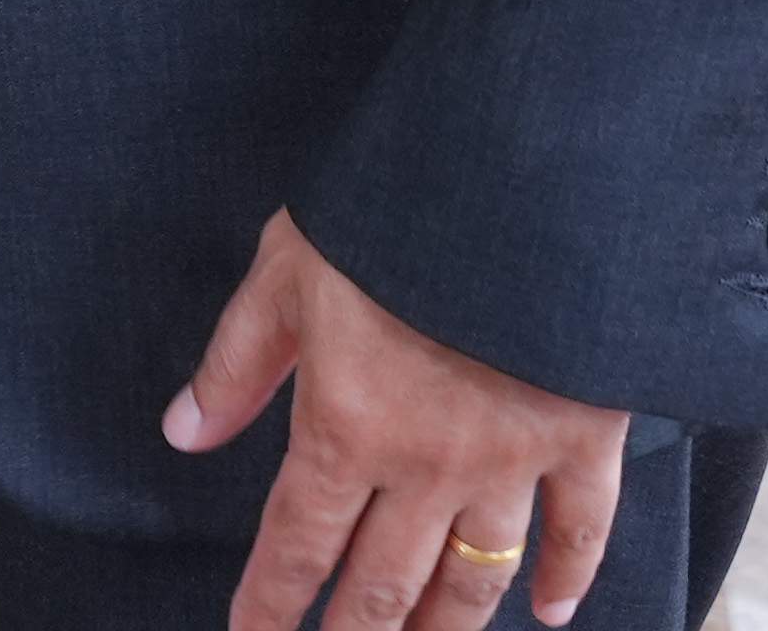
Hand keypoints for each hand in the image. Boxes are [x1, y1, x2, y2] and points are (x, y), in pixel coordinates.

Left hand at [167, 211, 633, 629]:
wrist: (520, 181)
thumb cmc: (393, 213)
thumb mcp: (285, 271)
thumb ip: (237, 362)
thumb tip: (183, 432)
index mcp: (347, 425)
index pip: (297, 543)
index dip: (271, 603)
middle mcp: (427, 464)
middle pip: (386, 584)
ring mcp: (512, 459)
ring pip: (476, 575)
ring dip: (445, 627)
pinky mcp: (584, 437)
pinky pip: (582, 529)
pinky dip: (569, 577)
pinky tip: (552, 613)